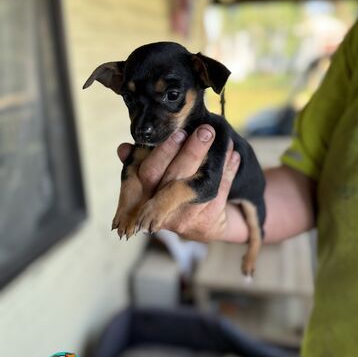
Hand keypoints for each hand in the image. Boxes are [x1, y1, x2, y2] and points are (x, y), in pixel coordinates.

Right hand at [118, 125, 244, 242]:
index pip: (145, 174)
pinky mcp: (205, 223)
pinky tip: (233, 156)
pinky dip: (227, 172)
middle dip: (191, 152)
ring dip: (213, 160)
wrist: (200, 225)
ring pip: (199, 186)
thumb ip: (139, 162)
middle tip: (205, 131)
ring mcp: (183, 220)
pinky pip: (218, 194)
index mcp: (140, 198)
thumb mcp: (153, 180)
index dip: (162, 153)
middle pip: (173, 179)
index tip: (178, 133)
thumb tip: (124, 148)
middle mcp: (158, 213)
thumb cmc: (170, 192)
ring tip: (223, 140)